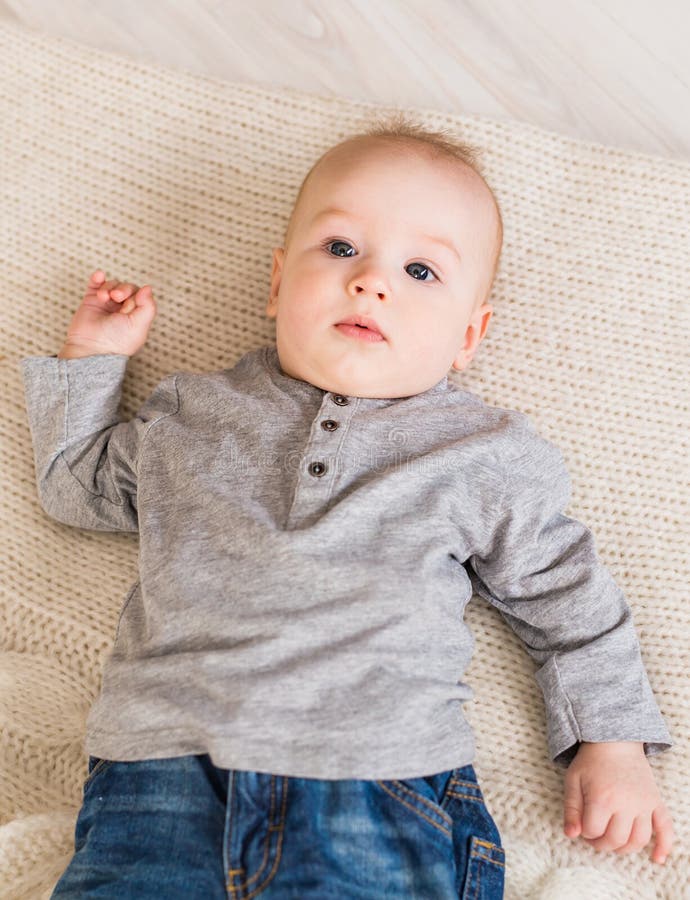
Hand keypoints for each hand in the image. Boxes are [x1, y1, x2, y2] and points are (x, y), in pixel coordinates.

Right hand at [59, 270, 156, 357]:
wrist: (91, 348)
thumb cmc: (117, 342)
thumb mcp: (139, 326)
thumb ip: (148, 307)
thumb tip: (148, 287)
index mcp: (136, 316)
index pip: (140, 295)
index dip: (136, 294)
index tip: (129, 303)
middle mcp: (122, 309)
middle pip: (127, 288)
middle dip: (123, 289)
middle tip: (116, 296)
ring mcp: (106, 305)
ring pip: (112, 284)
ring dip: (109, 287)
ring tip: (103, 297)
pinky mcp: (91, 301)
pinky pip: (95, 284)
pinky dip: (97, 278)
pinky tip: (99, 275)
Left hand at [563, 741, 672, 863]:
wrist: (615, 740)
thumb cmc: (591, 761)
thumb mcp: (573, 780)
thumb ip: (571, 809)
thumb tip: (571, 835)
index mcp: (602, 798)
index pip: (593, 831)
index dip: (584, 832)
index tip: (582, 826)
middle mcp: (626, 804)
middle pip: (616, 839)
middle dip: (602, 844)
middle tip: (595, 836)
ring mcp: (644, 804)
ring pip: (639, 840)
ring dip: (625, 848)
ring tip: (614, 843)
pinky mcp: (656, 802)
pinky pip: (665, 828)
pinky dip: (663, 846)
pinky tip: (657, 858)